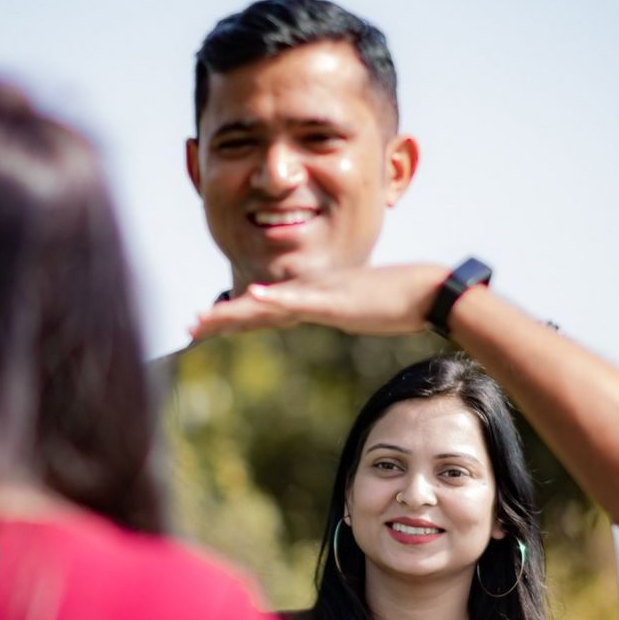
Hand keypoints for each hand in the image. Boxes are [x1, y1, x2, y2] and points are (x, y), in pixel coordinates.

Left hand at [189, 263, 449, 341]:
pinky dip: (275, 300)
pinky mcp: (337, 302)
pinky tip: (252, 299)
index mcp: (315, 300)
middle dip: (222, 318)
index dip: (236, 317)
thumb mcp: (363, 312)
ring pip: (269, 305)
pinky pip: (301, 302)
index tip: (208, 325)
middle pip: (258, 308)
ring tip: (203, 320)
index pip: (267, 310)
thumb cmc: (403, 301)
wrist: (430, 291)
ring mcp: (322, 296)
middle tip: (188, 328)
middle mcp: (311, 294)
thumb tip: (337, 314)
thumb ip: (345, 310)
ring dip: (235, 312)